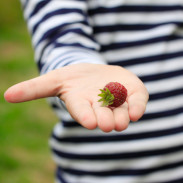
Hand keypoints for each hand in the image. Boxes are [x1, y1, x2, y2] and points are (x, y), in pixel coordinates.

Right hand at [4, 63, 148, 131]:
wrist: (94, 74)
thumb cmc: (72, 79)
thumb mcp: (53, 79)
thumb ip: (33, 88)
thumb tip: (7, 95)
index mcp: (82, 104)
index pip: (82, 112)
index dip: (85, 116)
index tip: (90, 122)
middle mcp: (99, 107)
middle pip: (103, 116)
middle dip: (106, 120)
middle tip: (108, 125)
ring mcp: (117, 101)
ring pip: (121, 112)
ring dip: (123, 116)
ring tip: (125, 118)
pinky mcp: (131, 93)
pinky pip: (137, 101)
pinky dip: (139, 106)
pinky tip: (137, 110)